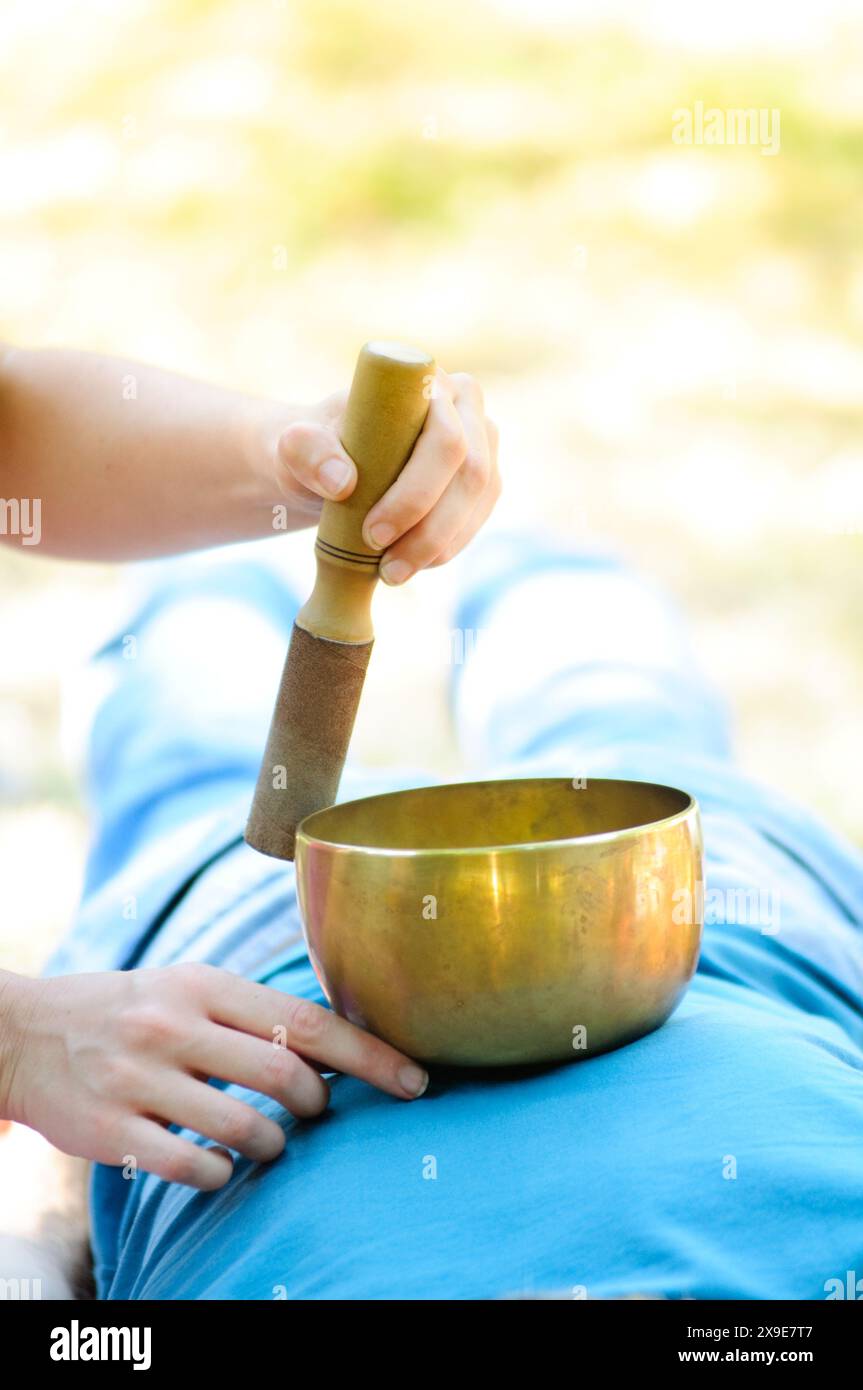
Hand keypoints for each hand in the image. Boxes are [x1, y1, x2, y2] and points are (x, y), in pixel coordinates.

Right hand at [2, 965, 427, 1189]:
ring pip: (245, 1127)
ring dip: (274, 1144)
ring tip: (269, 1141)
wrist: (26, 1032)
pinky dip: (221, 1174)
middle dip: (319, 1103)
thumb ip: (254, 1010)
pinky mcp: (112, 1129)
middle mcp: (174, 1025)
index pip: (307, 1021)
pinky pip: (192, 1167)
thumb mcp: (189, 985)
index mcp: (204, 983)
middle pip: (286, 1073)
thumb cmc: (131, 1008)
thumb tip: (337, 1043)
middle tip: (315, 1111)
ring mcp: (140, 1078)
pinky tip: (220, 1165)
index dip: (369, 1056)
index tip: (413, 1080)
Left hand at [274, 368, 499, 584]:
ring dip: (439, 546)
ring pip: (477, 501)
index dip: (416, 491)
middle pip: (471, 473)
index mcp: (426, 383)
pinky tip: (412, 565)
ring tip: (392, 575)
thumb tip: (342, 481)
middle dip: (429, 528)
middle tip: (385, 569)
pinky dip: (445, 548)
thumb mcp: (296, 447)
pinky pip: (476, 519)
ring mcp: (482, 443)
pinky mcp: (482, 481)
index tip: (372, 532)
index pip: (444, 438)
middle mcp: (465, 406)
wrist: (328, 462)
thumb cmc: (314, 448)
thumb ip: (307, 452)